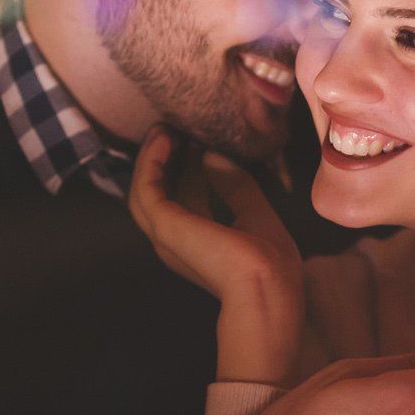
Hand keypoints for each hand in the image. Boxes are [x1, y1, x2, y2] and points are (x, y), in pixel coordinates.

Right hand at [129, 125, 303, 384]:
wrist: (269, 287)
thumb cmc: (270, 264)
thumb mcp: (255, 215)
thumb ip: (235, 187)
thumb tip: (213, 155)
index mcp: (197, 244)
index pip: (179, 201)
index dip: (181, 169)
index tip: (191, 141)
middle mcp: (175, 242)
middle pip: (156, 194)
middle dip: (160, 160)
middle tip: (169, 128)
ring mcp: (165, 236)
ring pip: (143, 190)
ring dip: (151, 157)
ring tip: (163, 128)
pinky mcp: (164, 226)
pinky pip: (146, 187)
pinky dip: (151, 161)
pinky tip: (166, 139)